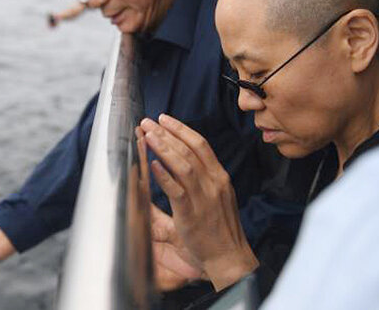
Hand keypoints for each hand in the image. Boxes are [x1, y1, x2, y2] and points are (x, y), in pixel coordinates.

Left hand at [140, 114, 257, 290]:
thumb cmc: (220, 231)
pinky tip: (152, 163)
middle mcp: (214, 183)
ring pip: (183, 165)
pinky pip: (177, 190)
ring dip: (163, 147)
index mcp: (220, 177)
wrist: (230, 259)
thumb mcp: (216, 198)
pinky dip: (164, 175)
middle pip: (189, 149)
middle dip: (167, 133)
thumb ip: (200, 182)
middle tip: (148, 122)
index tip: (164, 119)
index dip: (181, 129)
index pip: (201, 144)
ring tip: (147, 135)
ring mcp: (204, 198)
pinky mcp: (192, 215)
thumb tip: (177, 167)